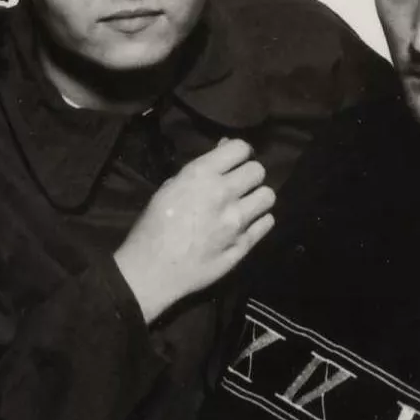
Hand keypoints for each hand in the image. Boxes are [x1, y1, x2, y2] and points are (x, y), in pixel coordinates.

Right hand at [113, 139, 275, 324]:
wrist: (151, 271)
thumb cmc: (152, 227)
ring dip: (257, 197)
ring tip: (246, 204)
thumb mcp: (169, 188)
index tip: (235, 161)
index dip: (240, 152)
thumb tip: (221, 154)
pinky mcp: (244, 245)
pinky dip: (259, 221)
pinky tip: (247, 224)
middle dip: (249, 174)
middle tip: (240, 184)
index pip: (240, 147)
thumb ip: (199, 172)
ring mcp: (237, 221)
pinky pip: (266, 223)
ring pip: (268, 196)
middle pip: (258, 171)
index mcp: (201, 175)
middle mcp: (224, 194)